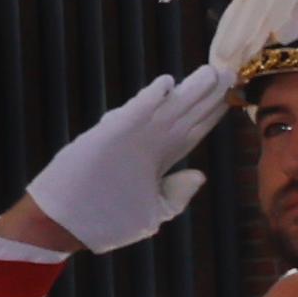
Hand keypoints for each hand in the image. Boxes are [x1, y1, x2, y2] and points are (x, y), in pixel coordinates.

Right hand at [0, 64, 233, 256]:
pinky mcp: (108, 138)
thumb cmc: (104, 222)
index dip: (214, 113)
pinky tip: (165, 83)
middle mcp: (147, 145)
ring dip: (188, 90)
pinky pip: (133, 115)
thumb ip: (176, 194)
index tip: (233, 96)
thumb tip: (198, 174)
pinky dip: (148, 99)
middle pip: (186, 114)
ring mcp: (129, 139)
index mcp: (159, 160)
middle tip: (229, 73)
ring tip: (211, 72)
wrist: (63, 224)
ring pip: (167, 110)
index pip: (194, 130)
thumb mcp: (152, 214)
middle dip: (209, 95)